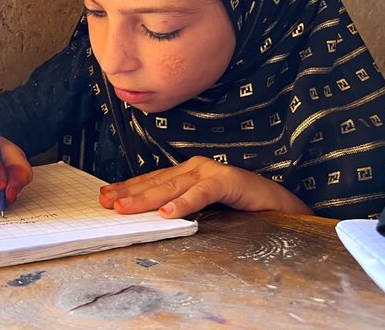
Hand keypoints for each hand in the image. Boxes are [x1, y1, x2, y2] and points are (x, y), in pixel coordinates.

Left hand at [99, 156, 312, 217]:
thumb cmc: (240, 207)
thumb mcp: (203, 208)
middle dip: (129, 193)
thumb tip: (150, 217)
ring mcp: (211, 172)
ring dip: (148, 199)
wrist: (279, 205)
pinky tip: (169, 213)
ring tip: (127, 208)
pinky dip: (184, 202)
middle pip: (156, 182)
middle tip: (107, 203)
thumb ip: (181, 207)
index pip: (151, 180)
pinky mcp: (228, 181)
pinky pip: (202, 193)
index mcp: (187, 172)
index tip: (105, 196)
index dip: (128, 188)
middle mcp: (195, 168)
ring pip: (173, 186)